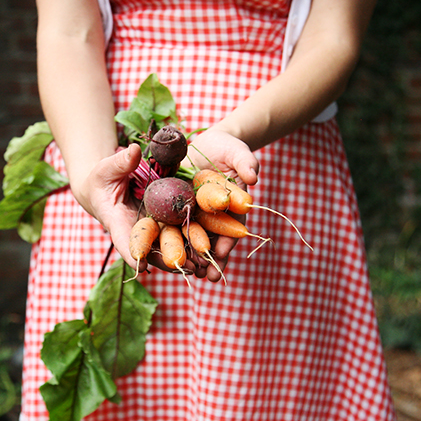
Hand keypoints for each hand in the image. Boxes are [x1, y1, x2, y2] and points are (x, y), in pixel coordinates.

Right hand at [70, 144, 203, 277]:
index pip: (124, 241)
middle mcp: (138, 232)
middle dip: (167, 260)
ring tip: (201, 265)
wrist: (110, 186)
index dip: (133, 252)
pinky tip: (211, 248)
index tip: (141, 265)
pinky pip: (180, 233)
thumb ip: (120, 163)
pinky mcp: (167, 223)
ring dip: (185, 257)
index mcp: (118, 223)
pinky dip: (193, 241)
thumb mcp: (108, 169)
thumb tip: (134, 151)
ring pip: (169, 246)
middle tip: (182, 267)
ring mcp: (154, 230)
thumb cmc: (103, 178)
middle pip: (152, 251)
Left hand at [183, 128, 259, 282]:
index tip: (225, 250)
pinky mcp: (178, 210)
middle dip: (212, 258)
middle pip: (214, 239)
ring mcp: (196, 214)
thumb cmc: (228, 149)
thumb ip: (246, 163)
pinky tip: (166, 259)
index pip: (233, 225)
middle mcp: (214, 215)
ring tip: (191, 276)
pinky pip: (174, 228)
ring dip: (193, 258)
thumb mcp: (238, 152)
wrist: (206, 144)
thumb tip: (254, 178)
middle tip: (210, 276)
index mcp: (232, 206)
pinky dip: (172, 243)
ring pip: (195, 239)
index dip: (230, 238)